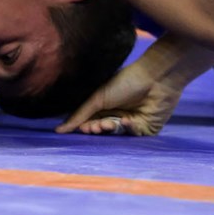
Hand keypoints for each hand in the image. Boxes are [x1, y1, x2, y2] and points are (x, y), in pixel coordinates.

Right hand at [55, 57, 184, 136]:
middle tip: (94, 127)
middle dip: (97, 129)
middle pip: (103, 130)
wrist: (155, 78)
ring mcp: (132, 123)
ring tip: (107, 124)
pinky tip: (127, 120)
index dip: (85, 127)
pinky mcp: (147, 129)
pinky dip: (128, 129)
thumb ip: (80, 114)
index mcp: (106, 105)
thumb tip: (58, 130)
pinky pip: (133, 136)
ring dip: (110, 130)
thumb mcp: (98, 97)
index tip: (80, 128)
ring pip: (116, 135)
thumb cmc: (125, 82)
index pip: (91, 121)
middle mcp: (118, 115)